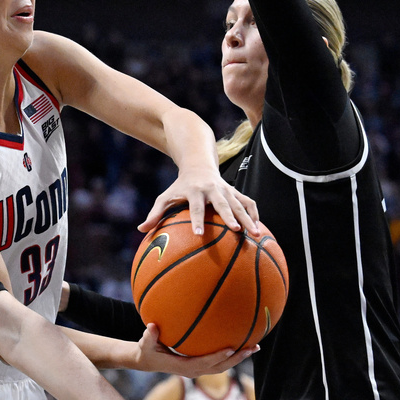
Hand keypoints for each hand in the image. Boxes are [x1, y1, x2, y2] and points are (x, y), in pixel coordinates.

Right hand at [129, 324, 256, 375]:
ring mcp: (198, 369)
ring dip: (239, 358)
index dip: (217, 357)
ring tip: (254, 347)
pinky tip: (240, 343)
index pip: (204, 363)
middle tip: (253, 347)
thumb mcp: (145, 344)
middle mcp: (194, 370)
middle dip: (237, 358)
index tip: (230, 349)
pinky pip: (219, 362)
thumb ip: (149, 336)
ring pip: (223, 367)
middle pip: (220, 368)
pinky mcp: (200, 366)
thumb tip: (151, 326)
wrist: (147, 361)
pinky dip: (231, 355)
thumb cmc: (147, 350)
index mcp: (183, 367)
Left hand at [139, 166, 257, 235]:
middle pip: (223, 205)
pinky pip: (248, 202)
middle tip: (236, 231)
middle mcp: (213, 189)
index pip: (196, 208)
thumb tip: (141, 230)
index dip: (196, 221)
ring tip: (256, 234)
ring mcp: (226, 190)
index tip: (198, 235)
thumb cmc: (179, 186)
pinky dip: (254, 214)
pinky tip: (259, 228)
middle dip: (230, 217)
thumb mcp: (165, 196)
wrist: (198, 165)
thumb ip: (154, 213)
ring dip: (249, 218)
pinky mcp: (235, 191)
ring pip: (240, 204)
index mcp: (195, 191)